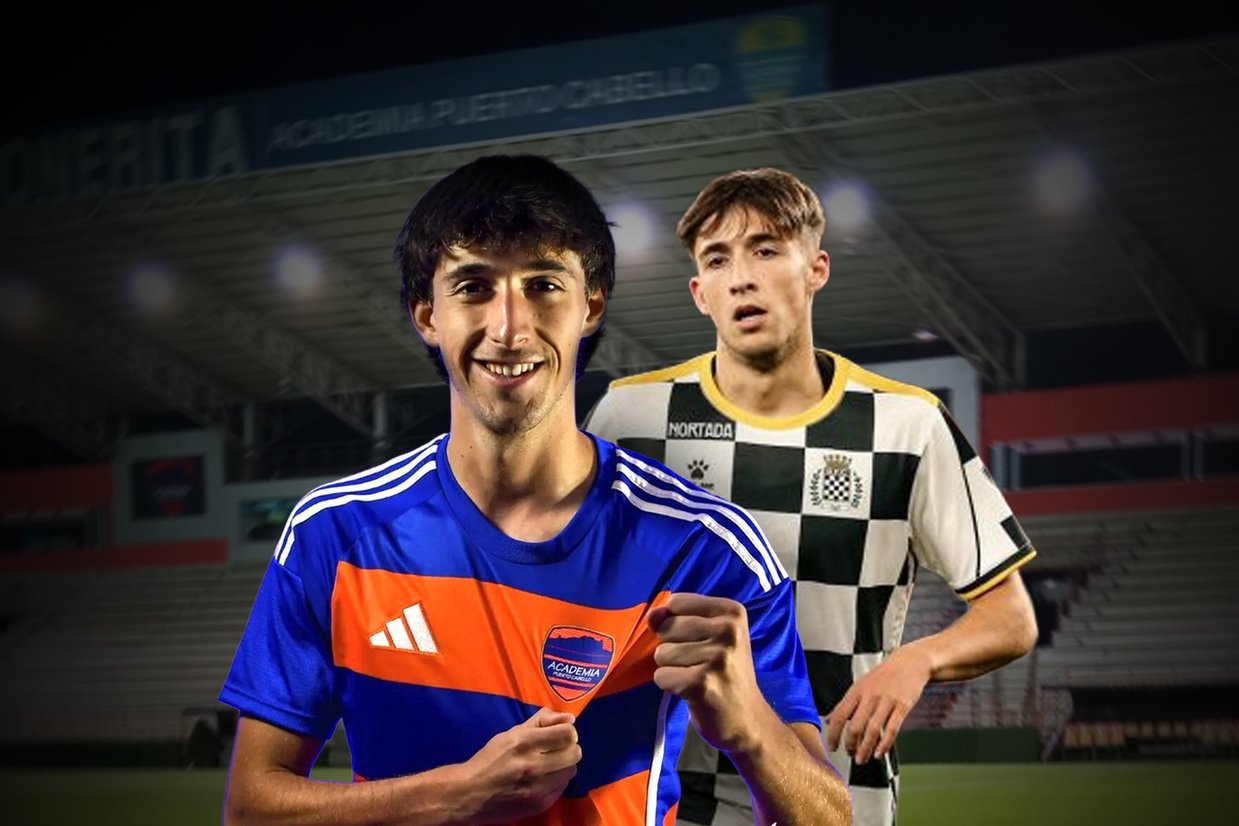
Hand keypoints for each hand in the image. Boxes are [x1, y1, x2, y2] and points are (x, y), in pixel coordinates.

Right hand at [458, 707, 580, 822]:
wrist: (470, 794)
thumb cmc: (491, 759)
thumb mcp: (511, 733)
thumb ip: (541, 721)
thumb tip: (570, 718)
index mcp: (524, 743)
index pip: (566, 734)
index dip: (567, 731)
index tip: (560, 733)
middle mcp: (533, 766)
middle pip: (574, 753)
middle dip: (569, 747)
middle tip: (557, 748)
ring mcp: (538, 789)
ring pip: (571, 771)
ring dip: (564, 765)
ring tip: (550, 764)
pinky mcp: (540, 805)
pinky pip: (562, 788)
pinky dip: (557, 780)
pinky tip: (543, 779)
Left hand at [648, 593, 765, 752]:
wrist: (747, 718)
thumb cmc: (725, 671)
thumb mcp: (709, 635)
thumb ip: (676, 617)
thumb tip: (652, 614)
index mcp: (732, 611)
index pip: (676, 602)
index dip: (676, 622)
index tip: (699, 640)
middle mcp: (728, 630)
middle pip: (666, 627)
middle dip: (673, 647)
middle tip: (700, 663)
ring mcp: (716, 657)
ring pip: (661, 653)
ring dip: (672, 668)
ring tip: (698, 676)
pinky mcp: (701, 682)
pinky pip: (661, 676)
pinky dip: (671, 686)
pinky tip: (692, 691)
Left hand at [825, 646, 931, 763]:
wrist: (909, 662)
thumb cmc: (884, 675)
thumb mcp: (860, 685)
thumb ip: (845, 703)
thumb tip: (829, 718)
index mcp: (856, 691)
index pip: (839, 715)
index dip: (833, 734)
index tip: (831, 747)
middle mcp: (869, 696)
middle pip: (855, 725)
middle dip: (850, 744)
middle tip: (849, 754)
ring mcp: (886, 701)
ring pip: (872, 730)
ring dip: (865, 748)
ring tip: (861, 759)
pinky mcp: (903, 705)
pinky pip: (892, 728)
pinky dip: (884, 744)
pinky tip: (879, 752)